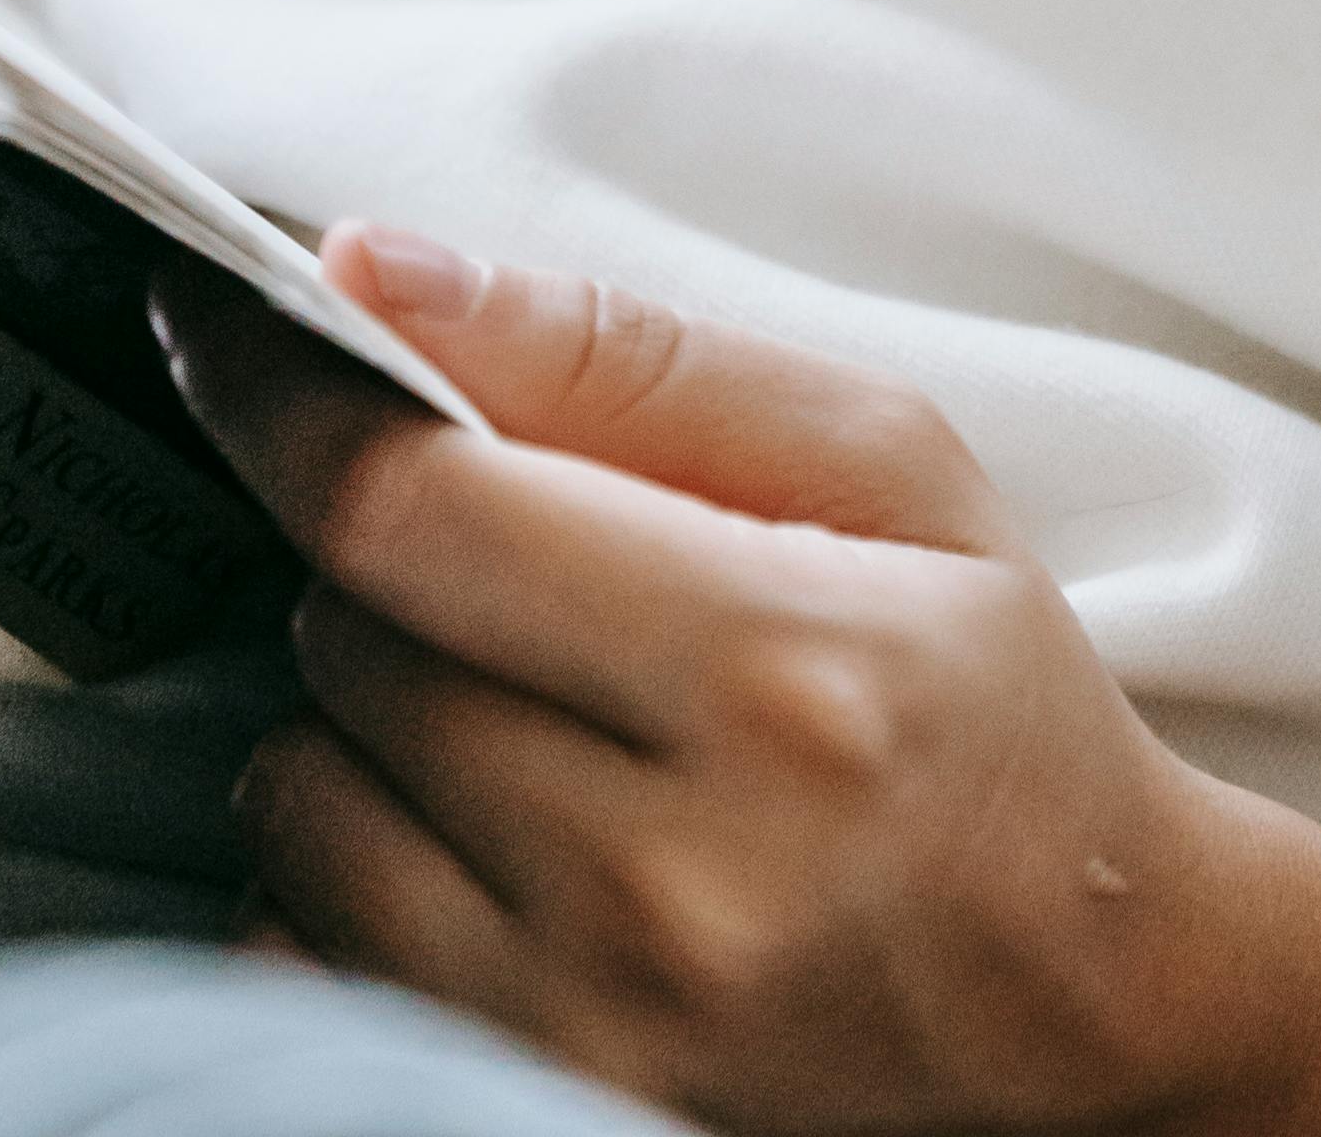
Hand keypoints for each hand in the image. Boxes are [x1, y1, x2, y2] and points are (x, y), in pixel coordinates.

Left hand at [161, 236, 1320, 1136]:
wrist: (1085, 997)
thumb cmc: (990, 703)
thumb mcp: (886, 462)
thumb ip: (628, 355)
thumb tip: (372, 268)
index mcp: (779, 669)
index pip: (416, 514)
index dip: (292, 405)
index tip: (234, 336)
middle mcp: (670, 875)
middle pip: (349, 649)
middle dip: (396, 565)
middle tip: (518, 564)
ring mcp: (591, 1026)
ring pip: (299, 809)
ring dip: (362, 723)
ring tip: (516, 706)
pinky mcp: (538, 1113)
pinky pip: (304, 961)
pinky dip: (351, 877)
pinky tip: (476, 841)